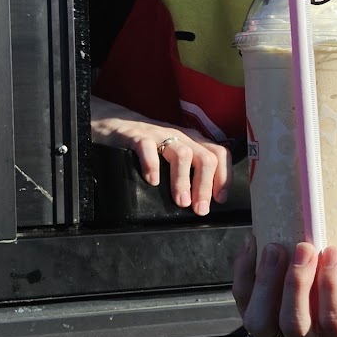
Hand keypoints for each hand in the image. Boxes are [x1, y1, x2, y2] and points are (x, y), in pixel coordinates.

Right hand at [91, 109, 229, 215]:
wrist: (112, 127)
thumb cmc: (146, 149)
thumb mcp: (172, 157)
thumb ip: (187, 173)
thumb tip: (200, 203)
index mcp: (192, 141)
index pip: (219, 154)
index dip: (223, 177)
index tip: (219, 199)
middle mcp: (179, 136)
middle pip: (205, 157)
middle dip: (204, 186)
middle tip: (198, 209)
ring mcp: (159, 134)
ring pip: (182, 154)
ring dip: (183, 181)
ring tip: (180, 201)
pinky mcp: (136, 136)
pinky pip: (147, 147)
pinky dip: (152, 165)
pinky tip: (152, 181)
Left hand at [232, 237, 336, 336]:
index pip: (335, 325)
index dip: (331, 289)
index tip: (332, 252)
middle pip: (294, 327)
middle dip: (296, 285)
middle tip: (304, 247)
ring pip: (260, 324)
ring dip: (265, 284)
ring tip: (275, 248)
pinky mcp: (261, 327)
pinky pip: (243, 304)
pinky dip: (245, 274)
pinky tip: (255, 244)